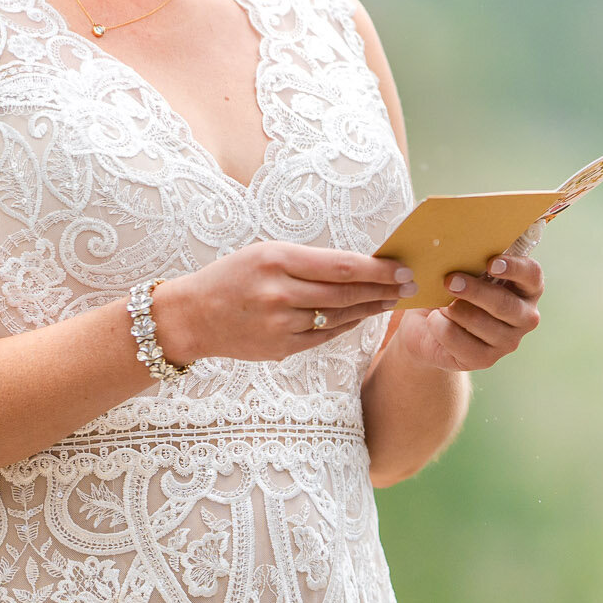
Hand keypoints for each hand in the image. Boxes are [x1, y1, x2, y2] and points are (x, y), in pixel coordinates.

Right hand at [152, 243, 415, 364]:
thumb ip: (308, 261)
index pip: (340, 266)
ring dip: (370, 308)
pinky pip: (324, 335)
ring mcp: (280, 324)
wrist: (193, 316)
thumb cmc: (233, 276)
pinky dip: (347, 325)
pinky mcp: (281, 348)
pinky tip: (362, 316)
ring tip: (392, 300)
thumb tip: (359, 265)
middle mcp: (280, 293)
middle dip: (382, 289)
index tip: (402, 267)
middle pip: (345, 293)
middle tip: (409, 285)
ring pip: (339, 317)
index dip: (376, 269)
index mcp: (277, 260)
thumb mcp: (266, 254)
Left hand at [391, 225, 545, 372]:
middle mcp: (524, 316)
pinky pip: (462, 343)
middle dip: (476, 291)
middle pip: (505, 305)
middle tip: (450, 280)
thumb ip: (470, 258)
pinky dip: (442, 328)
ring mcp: (507, 341)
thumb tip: (458, 244)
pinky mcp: (486, 360)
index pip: (532, 275)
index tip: (491, 263)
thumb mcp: (462, 269)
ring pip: (482, 324)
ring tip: (439, 303)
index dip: (514, 268)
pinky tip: (434, 320)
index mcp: (526, 287)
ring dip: (455, 311)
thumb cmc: (451, 288)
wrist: (428, 326)